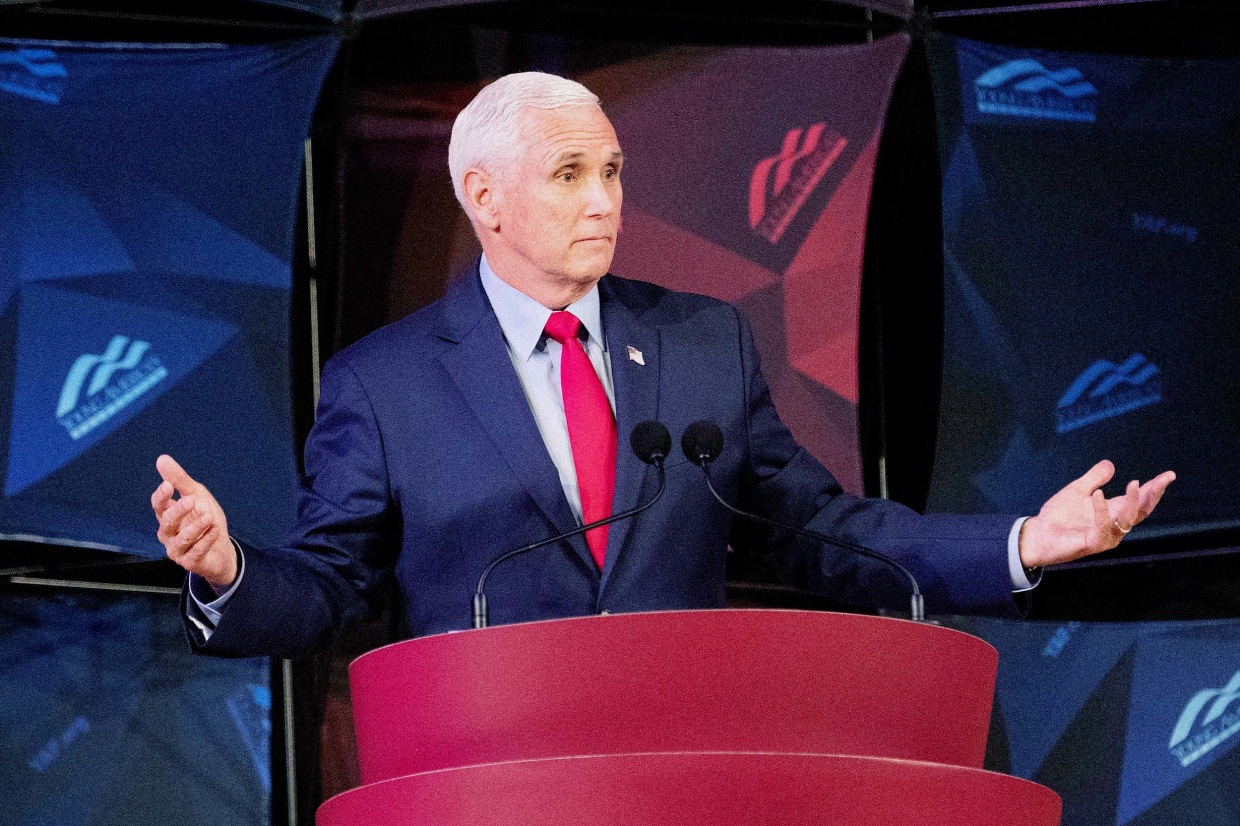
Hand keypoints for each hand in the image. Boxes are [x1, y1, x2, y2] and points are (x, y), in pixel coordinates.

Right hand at [152, 454, 237, 588]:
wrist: (223, 549)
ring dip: (195, 527)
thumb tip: (162, 459)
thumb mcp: (197, 495)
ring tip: (209, 516)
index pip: (158, 506)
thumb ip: (180, 480)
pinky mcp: (190, 562)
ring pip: (181, 539)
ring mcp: (178, 550)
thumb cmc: (206, 520)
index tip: (168, 485)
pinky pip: (196, 552)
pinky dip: (206, 540)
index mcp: (168, 516)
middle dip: (178, 511)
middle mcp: (169, 534)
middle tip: (192, 501)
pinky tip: (215, 530)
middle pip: (167, 522)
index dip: (161, 496)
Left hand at [1019, 460, 1175, 567]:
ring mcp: (1105, 537)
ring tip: (1135, 483)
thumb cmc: (1058, 515)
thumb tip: (1111, 464)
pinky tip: (1098, 494)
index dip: (1155, 489)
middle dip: (1153, 495)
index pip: (1141, 501)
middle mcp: (1114, 526)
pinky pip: (1103, 528)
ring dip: (1133, 502)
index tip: (1169, 475)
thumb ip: (1094, 478)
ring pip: (1128, 520)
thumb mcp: (1077, 490)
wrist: (1038, 533)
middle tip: (1163, 480)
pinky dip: (1102, 511)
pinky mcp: (1092, 544)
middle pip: (1141, 511)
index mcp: (1113, 512)